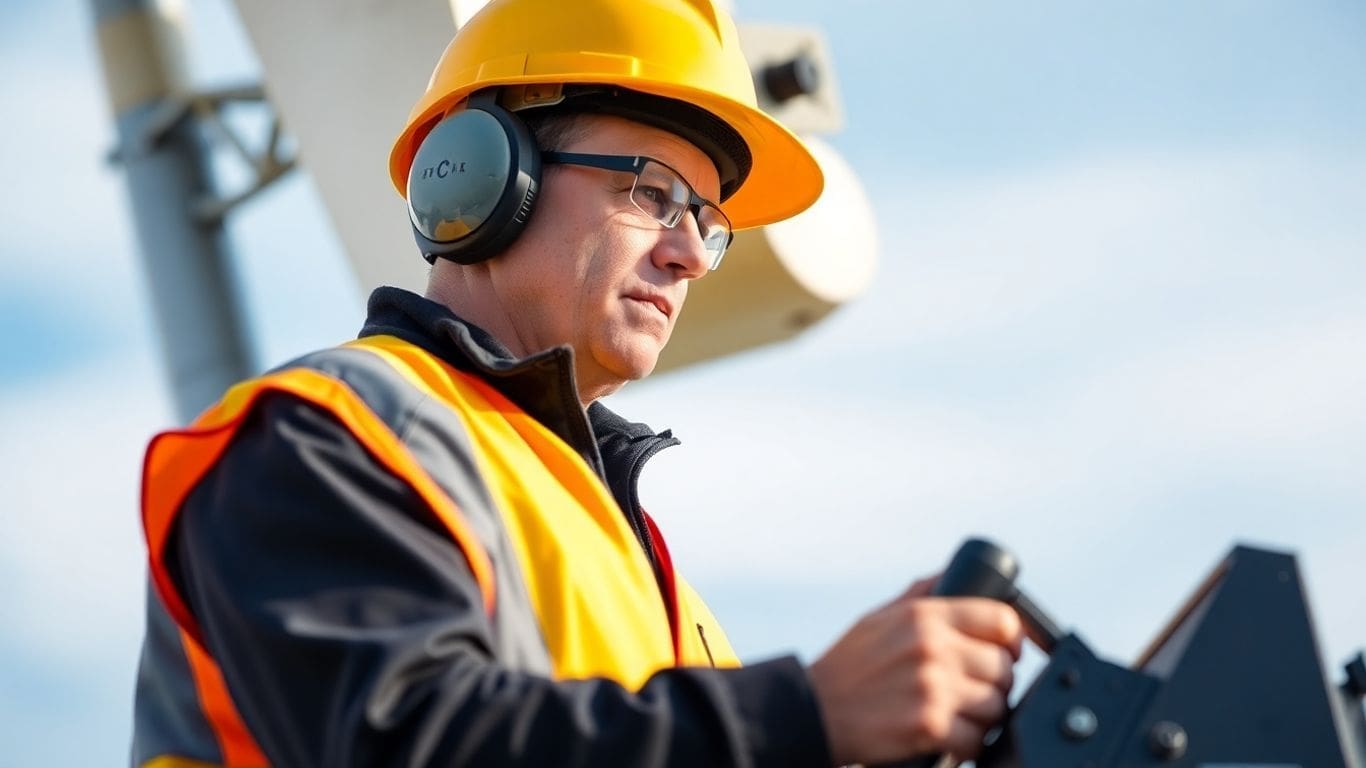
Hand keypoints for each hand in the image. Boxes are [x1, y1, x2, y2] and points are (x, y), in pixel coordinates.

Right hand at [805, 577, 1024, 764]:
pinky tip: (947, 736)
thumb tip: (950, 574)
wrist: (813, 711)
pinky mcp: (929, 726)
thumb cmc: (845, 667)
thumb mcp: (879, 617)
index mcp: (924, 616)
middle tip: (972, 690)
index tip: (1004, 652)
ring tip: (957, 714)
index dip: (1010, 639)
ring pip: (996, 706)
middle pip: (1003, 667)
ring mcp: (933, 688)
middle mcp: (933, 648)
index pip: (1002, 620)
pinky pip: (976, 739)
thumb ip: (919, 596)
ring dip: (982, 716)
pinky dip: (966, 744)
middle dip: (993, 683)